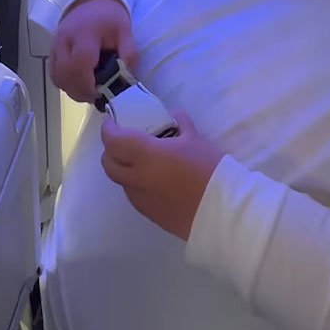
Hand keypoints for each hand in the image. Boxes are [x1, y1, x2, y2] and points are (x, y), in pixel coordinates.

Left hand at [100, 110, 224, 239]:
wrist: (220, 211)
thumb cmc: (208, 170)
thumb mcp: (196, 139)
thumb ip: (181, 124)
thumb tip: (174, 116)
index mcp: (145, 155)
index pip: (112, 140)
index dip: (109, 129)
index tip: (114, 121)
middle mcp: (136, 178)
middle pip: (108, 163)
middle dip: (111, 150)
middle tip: (124, 141)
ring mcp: (140, 199)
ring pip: (120, 181)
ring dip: (124, 168)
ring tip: (142, 162)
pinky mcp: (148, 214)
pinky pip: (134, 194)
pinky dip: (137, 184)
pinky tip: (156, 181)